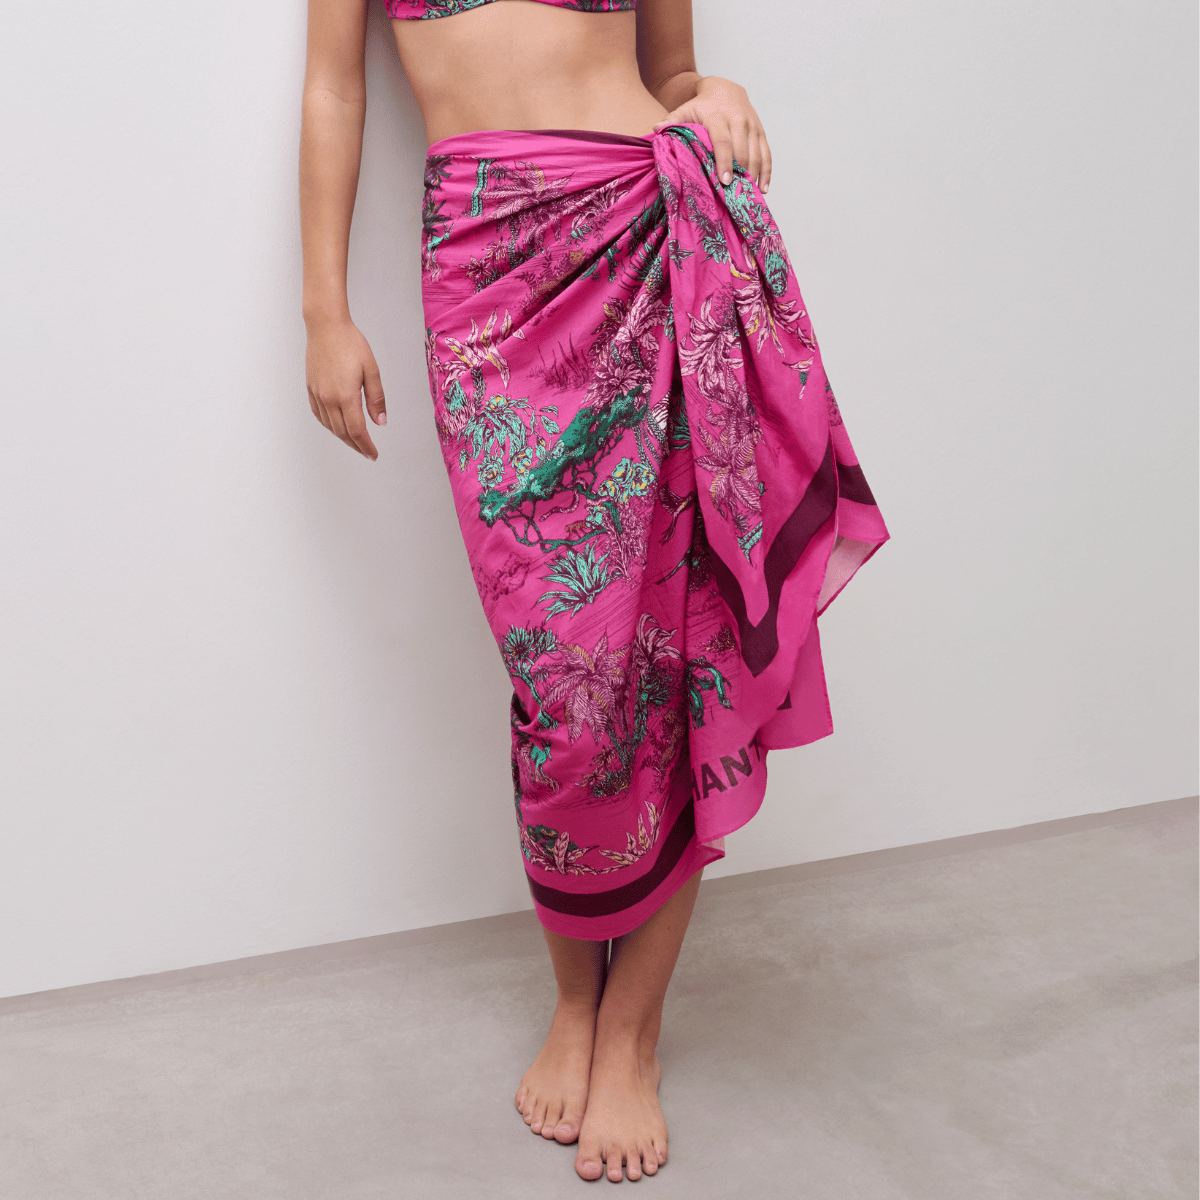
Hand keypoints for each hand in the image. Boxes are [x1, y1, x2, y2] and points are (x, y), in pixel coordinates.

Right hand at [305, 318, 385, 459]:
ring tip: (355, 442)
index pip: (357, 431)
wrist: (326, 326)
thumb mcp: (372, 370)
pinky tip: (336, 426)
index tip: (373, 454)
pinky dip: (329, 425)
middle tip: (367, 452)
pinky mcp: (311, 388)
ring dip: (343, 437)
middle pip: (342, 432)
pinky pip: (319, 414)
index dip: (366, 446)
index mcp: (345, 395)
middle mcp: (328, 398)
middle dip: (356, 446)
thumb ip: (376, 398)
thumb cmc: (350, 343)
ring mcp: (317, 394)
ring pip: (330, 426)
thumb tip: (380, 422)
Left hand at [652, 76, 771, 193]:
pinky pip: (767, 154)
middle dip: (739, 175)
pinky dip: (766, 172)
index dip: (724, 162)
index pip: (723, 141)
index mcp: (719, 116)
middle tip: (734, 197)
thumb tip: (654, 130)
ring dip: (753, 177)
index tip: (725, 181)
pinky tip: (763, 189)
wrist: (724, 88)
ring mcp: (752, 126)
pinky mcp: (761, 132)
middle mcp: (739, 120)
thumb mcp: (685, 110)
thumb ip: (671, 121)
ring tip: (748, 198)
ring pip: (757, 155)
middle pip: (742, 152)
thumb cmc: (701, 106)